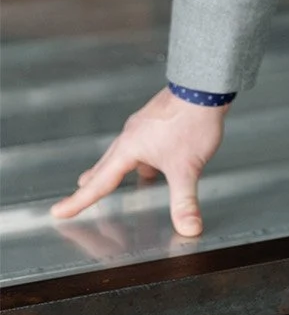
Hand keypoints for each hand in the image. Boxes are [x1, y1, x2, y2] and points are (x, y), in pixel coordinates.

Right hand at [50, 87, 228, 236]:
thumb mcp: (187, 168)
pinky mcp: (157, 120)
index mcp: (129, 148)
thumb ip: (185, 201)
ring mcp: (143, 126)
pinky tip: (151, 163)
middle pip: (105, 166)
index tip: (58, 212)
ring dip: (115, 170)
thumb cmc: (192, 120)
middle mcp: (131, 136)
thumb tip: (188, 228)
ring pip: (123, 154)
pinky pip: (140, 145)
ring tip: (109, 180)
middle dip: (92, 184)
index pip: (99, 183)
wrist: (205, 85)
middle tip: (78, 196)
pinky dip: (138, 159)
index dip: (78, 202)